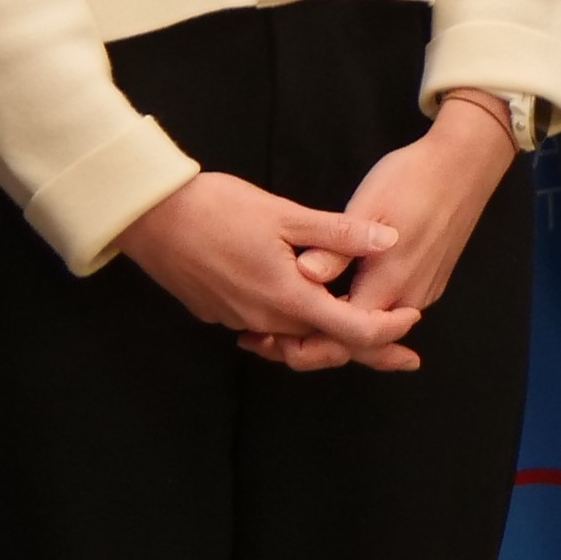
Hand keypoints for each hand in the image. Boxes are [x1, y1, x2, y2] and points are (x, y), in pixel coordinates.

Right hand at [115, 168, 425, 369]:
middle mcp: (264, 319)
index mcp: (286, 297)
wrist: (148, 215)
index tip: (413, 320)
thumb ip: (339, 233)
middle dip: (366, 344)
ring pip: (294, 337)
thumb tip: (390, 240)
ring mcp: (238, 320)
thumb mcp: (284, 214)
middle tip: (405, 351)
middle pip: (325, 343)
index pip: (351, 331)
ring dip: (325, 334)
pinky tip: (302, 306)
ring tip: (357, 326)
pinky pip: (266, 328)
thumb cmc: (215, 208)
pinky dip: (291, 324)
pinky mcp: (218, 313)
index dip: (387, 331)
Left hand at [294, 93, 522, 370]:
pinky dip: (363, 316)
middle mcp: (410, 298)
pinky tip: (339, 301)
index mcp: (389, 283)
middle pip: (361, 341)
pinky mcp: (431, 282)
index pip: (346, 336)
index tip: (274, 341)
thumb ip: (337, 249)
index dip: (308, 345)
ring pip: (377, 328)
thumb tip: (302, 276)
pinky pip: (392, 312)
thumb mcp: (366, 206)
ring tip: (297, 322)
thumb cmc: (411, 180)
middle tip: (275, 339)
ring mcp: (424, 292)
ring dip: (340, 331)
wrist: (464, 165)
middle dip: (318, 345)